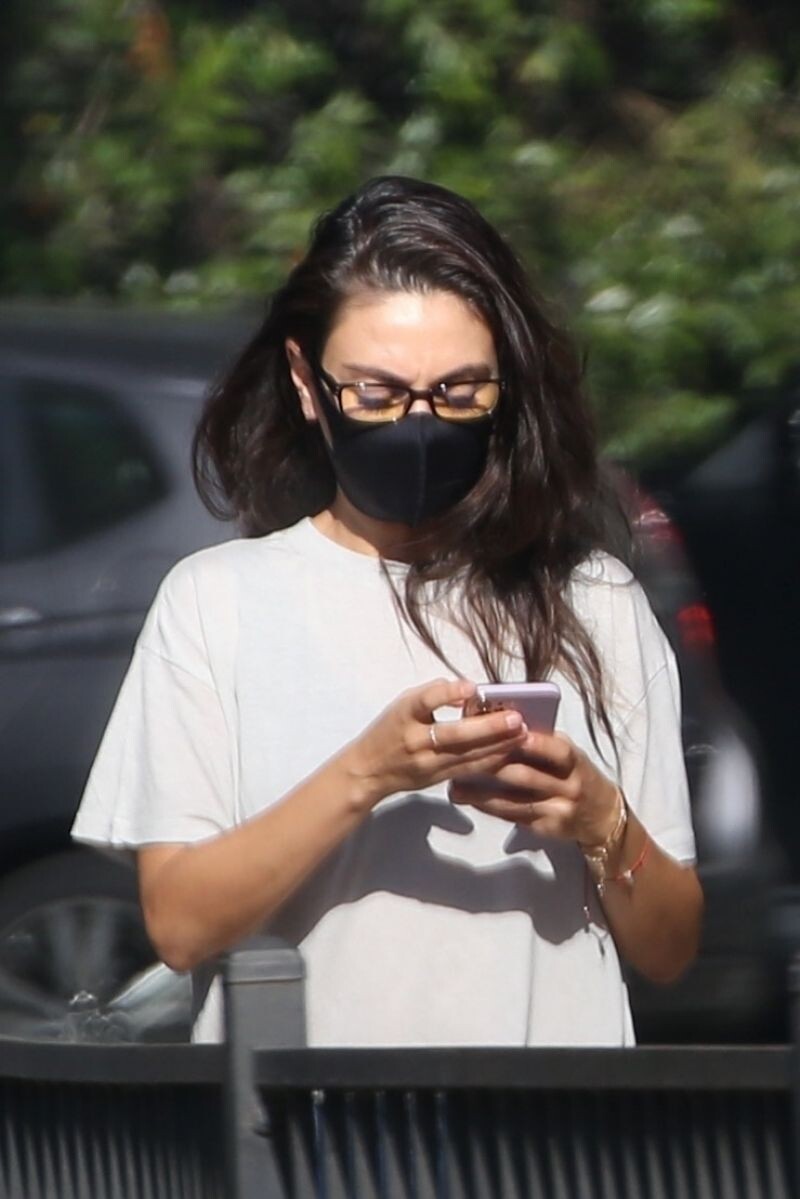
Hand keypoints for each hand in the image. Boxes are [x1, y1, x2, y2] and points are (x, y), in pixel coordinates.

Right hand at [344, 677, 529, 807]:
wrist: (369, 770)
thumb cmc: (390, 729)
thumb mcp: (403, 704)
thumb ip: (434, 694)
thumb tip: (469, 690)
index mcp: (404, 715)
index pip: (424, 701)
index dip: (447, 694)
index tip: (471, 687)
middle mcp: (415, 741)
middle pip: (454, 735)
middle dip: (489, 728)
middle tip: (517, 719)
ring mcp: (427, 764)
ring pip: (467, 756)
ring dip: (498, 746)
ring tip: (522, 734)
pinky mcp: (436, 779)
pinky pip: (468, 770)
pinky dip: (490, 761)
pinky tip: (509, 752)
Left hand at [447, 728, 619, 845]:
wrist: (601, 815)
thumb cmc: (575, 774)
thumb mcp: (567, 755)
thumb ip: (542, 743)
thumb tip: (500, 724)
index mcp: (574, 761)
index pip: (558, 751)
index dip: (536, 743)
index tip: (510, 732)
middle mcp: (568, 786)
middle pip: (528, 777)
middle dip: (494, 766)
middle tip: (463, 757)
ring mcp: (557, 810)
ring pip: (515, 801)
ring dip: (482, 793)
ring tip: (455, 784)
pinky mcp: (546, 828)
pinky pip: (513, 817)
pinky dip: (488, 807)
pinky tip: (468, 799)